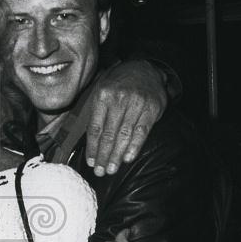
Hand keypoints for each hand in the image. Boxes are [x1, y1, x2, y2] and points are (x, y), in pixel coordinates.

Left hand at [83, 60, 167, 175]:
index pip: (94, 127)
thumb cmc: (119, 85)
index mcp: (102, 96)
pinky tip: (127, 158)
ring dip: (116, 155)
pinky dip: (134, 146)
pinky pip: (141, 131)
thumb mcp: (103, 92)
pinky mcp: (151, 108)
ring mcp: (136, 104)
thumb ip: (97, 114)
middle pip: (108, 134)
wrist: (145, 69)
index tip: (90, 162)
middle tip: (100, 172)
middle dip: (103, 156)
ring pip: (124, 135)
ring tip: (111, 169)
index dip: (92, 147)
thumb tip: (89, 143)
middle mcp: (118, 100)